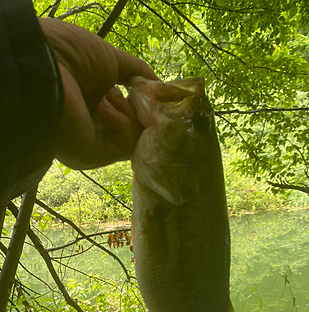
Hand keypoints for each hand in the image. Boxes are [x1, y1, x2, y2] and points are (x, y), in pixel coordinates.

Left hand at [39, 18, 157, 169]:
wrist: (46, 69)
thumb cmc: (71, 57)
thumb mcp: (111, 58)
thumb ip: (137, 72)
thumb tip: (162, 87)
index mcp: (96, 101)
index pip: (131, 112)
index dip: (146, 105)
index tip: (155, 94)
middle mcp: (95, 124)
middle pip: (137, 128)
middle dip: (143, 111)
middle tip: (141, 97)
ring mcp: (94, 141)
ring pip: (134, 138)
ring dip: (128, 113)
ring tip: (108, 95)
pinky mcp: (94, 155)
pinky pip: (124, 145)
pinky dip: (121, 123)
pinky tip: (102, 107)